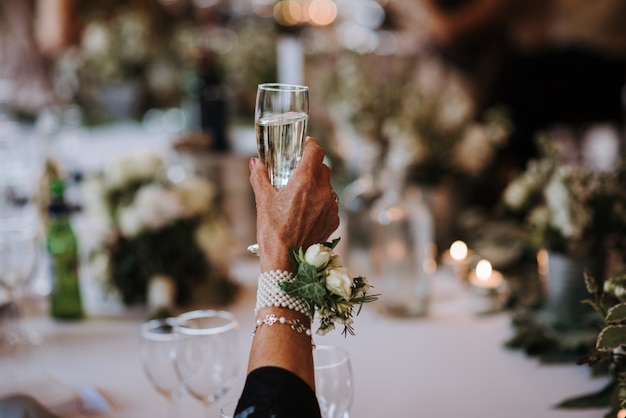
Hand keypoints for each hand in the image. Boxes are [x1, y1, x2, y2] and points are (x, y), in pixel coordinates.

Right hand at [249, 137, 339, 271]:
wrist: (286, 261)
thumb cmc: (272, 231)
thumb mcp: (263, 201)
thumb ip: (260, 177)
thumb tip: (255, 162)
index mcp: (305, 182)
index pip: (316, 152)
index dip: (311, 145)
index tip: (306, 145)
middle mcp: (322, 192)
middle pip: (323, 168)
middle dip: (312, 166)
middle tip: (299, 170)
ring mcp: (331, 207)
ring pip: (328, 186)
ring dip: (318, 186)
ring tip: (302, 195)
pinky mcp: (334, 220)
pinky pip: (330, 204)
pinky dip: (322, 202)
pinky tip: (308, 211)